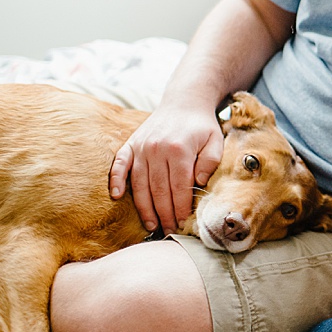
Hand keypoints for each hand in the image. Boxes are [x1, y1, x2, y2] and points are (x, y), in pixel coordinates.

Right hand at [109, 103, 222, 233]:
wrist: (184, 102)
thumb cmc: (202, 126)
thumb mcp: (216, 141)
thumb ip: (210, 162)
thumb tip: (198, 183)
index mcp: (179, 149)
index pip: (179, 186)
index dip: (181, 207)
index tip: (183, 223)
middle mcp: (156, 149)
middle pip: (158, 189)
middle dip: (164, 213)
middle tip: (169, 230)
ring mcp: (141, 146)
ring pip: (140, 183)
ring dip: (144, 206)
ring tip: (151, 224)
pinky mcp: (131, 144)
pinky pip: (119, 164)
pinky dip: (116, 180)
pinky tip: (117, 196)